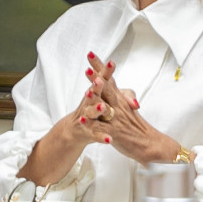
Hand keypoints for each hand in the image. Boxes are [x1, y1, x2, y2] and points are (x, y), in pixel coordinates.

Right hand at [18, 58, 120, 185]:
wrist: (72, 132)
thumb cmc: (90, 113)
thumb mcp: (100, 100)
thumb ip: (115, 95)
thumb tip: (130, 95)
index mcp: (93, 94)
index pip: (100, 80)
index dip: (105, 71)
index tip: (112, 61)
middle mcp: (87, 104)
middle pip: (93, 93)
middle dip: (96, 86)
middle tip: (100, 79)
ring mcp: (85, 118)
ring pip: (91, 113)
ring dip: (96, 109)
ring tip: (103, 107)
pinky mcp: (86, 133)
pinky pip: (94, 135)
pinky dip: (101, 137)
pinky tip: (108, 139)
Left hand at [85, 53, 186, 165]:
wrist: (150, 144)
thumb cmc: (136, 125)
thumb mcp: (129, 106)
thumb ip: (120, 93)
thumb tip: (110, 81)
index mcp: (120, 98)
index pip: (109, 78)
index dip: (100, 66)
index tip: (90, 54)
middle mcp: (118, 106)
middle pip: (107, 88)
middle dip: (96, 77)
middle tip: (87, 67)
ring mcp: (116, 119)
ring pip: (104, 107)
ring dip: (96, 99)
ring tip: (86, 92)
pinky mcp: (114, 133)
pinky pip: (101, 128)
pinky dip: (91, 125)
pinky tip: (82, 121)